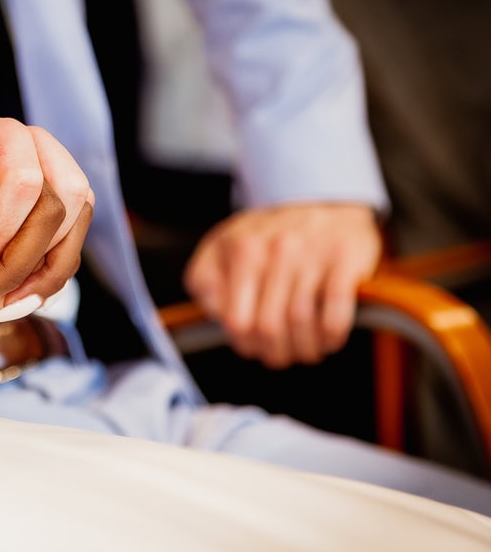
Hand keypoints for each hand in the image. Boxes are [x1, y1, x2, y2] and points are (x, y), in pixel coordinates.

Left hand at [0, 116, 92, 340]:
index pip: (18, 176)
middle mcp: (9, 147)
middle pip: (57, 198)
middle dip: (13, 257)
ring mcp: (30, 177)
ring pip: (71, 219)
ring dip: (34, 272)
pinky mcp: (34, 210)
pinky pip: (64, 241)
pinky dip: (44, 278)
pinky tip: (9, 305)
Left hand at [184, 203, 381, 368]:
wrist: (323, 196)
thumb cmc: (268, 233)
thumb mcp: (222, 245)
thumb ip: (206, 280)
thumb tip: (216, 316)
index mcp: (242, 250)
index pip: (236, 320)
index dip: (245, 345)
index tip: (254, 348)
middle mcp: (276, 250)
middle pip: (269, 328)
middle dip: (276, 353)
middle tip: (282, 356)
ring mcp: (312, 254)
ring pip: (301, 323)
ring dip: (305, 349)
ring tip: (306, 351)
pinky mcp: (345, 258)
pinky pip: (336, 311)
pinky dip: (332, 335)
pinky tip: (330, 339)